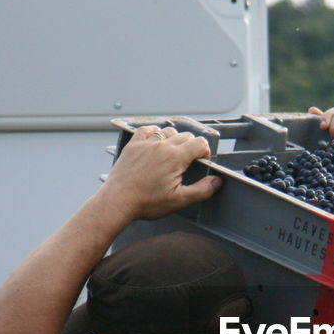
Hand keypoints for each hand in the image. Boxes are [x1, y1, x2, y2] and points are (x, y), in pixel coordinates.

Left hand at [101, 125, 220, 220]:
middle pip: (186, 136)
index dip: (205, 153)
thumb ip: (202, 190)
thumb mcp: (179, 201)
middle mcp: (161, 145)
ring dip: (175, 140)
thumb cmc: (146, 203)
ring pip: (168, 132)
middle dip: (191, 148)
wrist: (117, 201)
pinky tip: (156, 143)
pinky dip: (155, 133)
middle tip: (187, 164)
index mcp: (175, 157)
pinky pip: (147, 130)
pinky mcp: (133, 145)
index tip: (201, 164)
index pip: (200, 143)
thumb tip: (217, 182)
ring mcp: (146, 143)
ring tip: (173, 156)